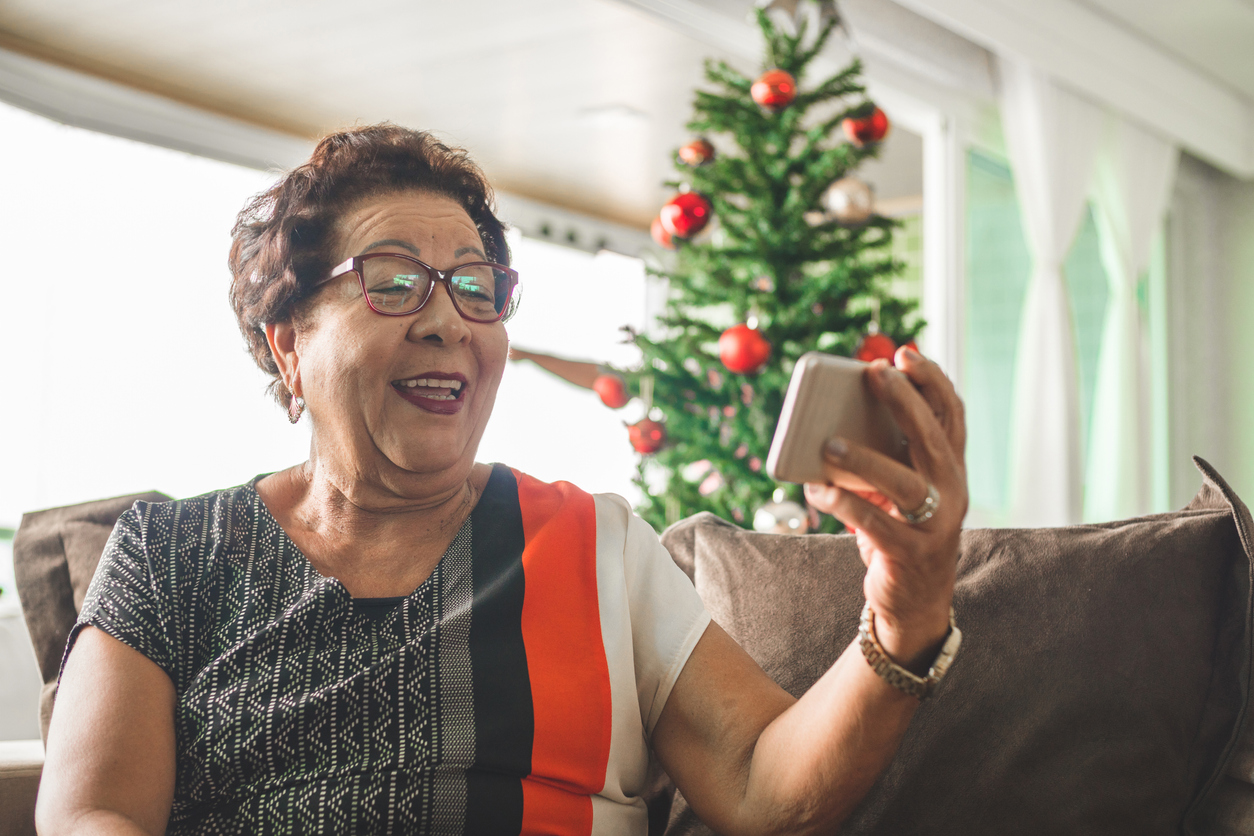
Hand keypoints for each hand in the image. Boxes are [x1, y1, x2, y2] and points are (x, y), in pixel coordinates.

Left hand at [803, 348, 967, 670]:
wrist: (916, 604)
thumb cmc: (899, 534)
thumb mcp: (898, 492)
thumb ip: (883, 457)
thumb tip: (834, 420)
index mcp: (951, 471)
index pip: (952, 416)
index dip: (933, 381)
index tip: (906, 353)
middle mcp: (952, 493)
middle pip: (934, 439)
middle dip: (905, 402)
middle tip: (875, 374)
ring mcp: (935, 526)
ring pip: (905, 483)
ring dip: (866, 459)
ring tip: (829, 441)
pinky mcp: (910, 554)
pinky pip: (875, 524)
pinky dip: (844, 504)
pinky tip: (816, 488)